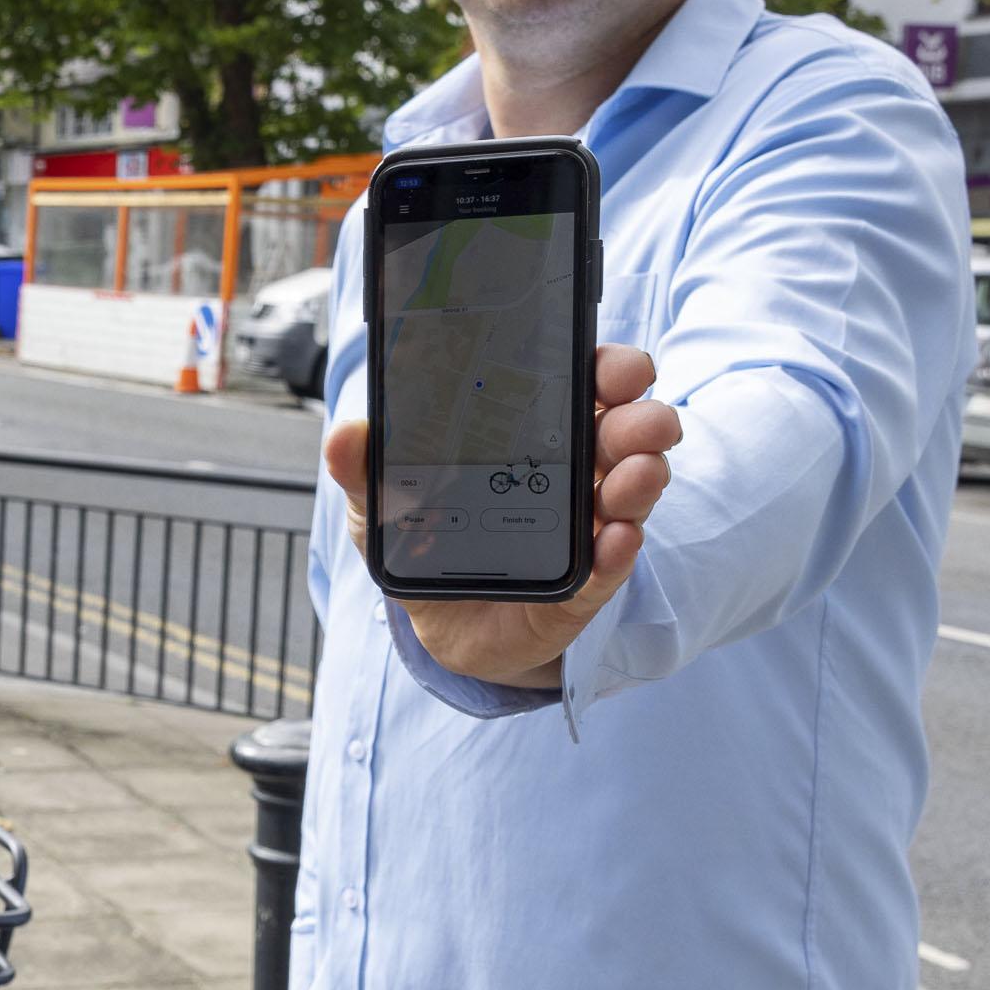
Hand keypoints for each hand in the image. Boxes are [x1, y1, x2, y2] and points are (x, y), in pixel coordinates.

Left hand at [326, 345, 679, 691]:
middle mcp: (574, 472)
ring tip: (635, 473)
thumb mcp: (385, 503)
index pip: (580, 387)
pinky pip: (609, 566)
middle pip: (620, 433)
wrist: (440, 623)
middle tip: (644, 417)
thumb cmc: (426, 543)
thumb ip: (367, 470)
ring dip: (639, 479)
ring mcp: (586, 526)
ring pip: (628, 492)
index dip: (606, 370)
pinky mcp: (583, 584)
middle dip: (638, 420)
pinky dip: (617, 550)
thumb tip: (345, 436)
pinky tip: (617, 538)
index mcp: (534, 435)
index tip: (616, 366)